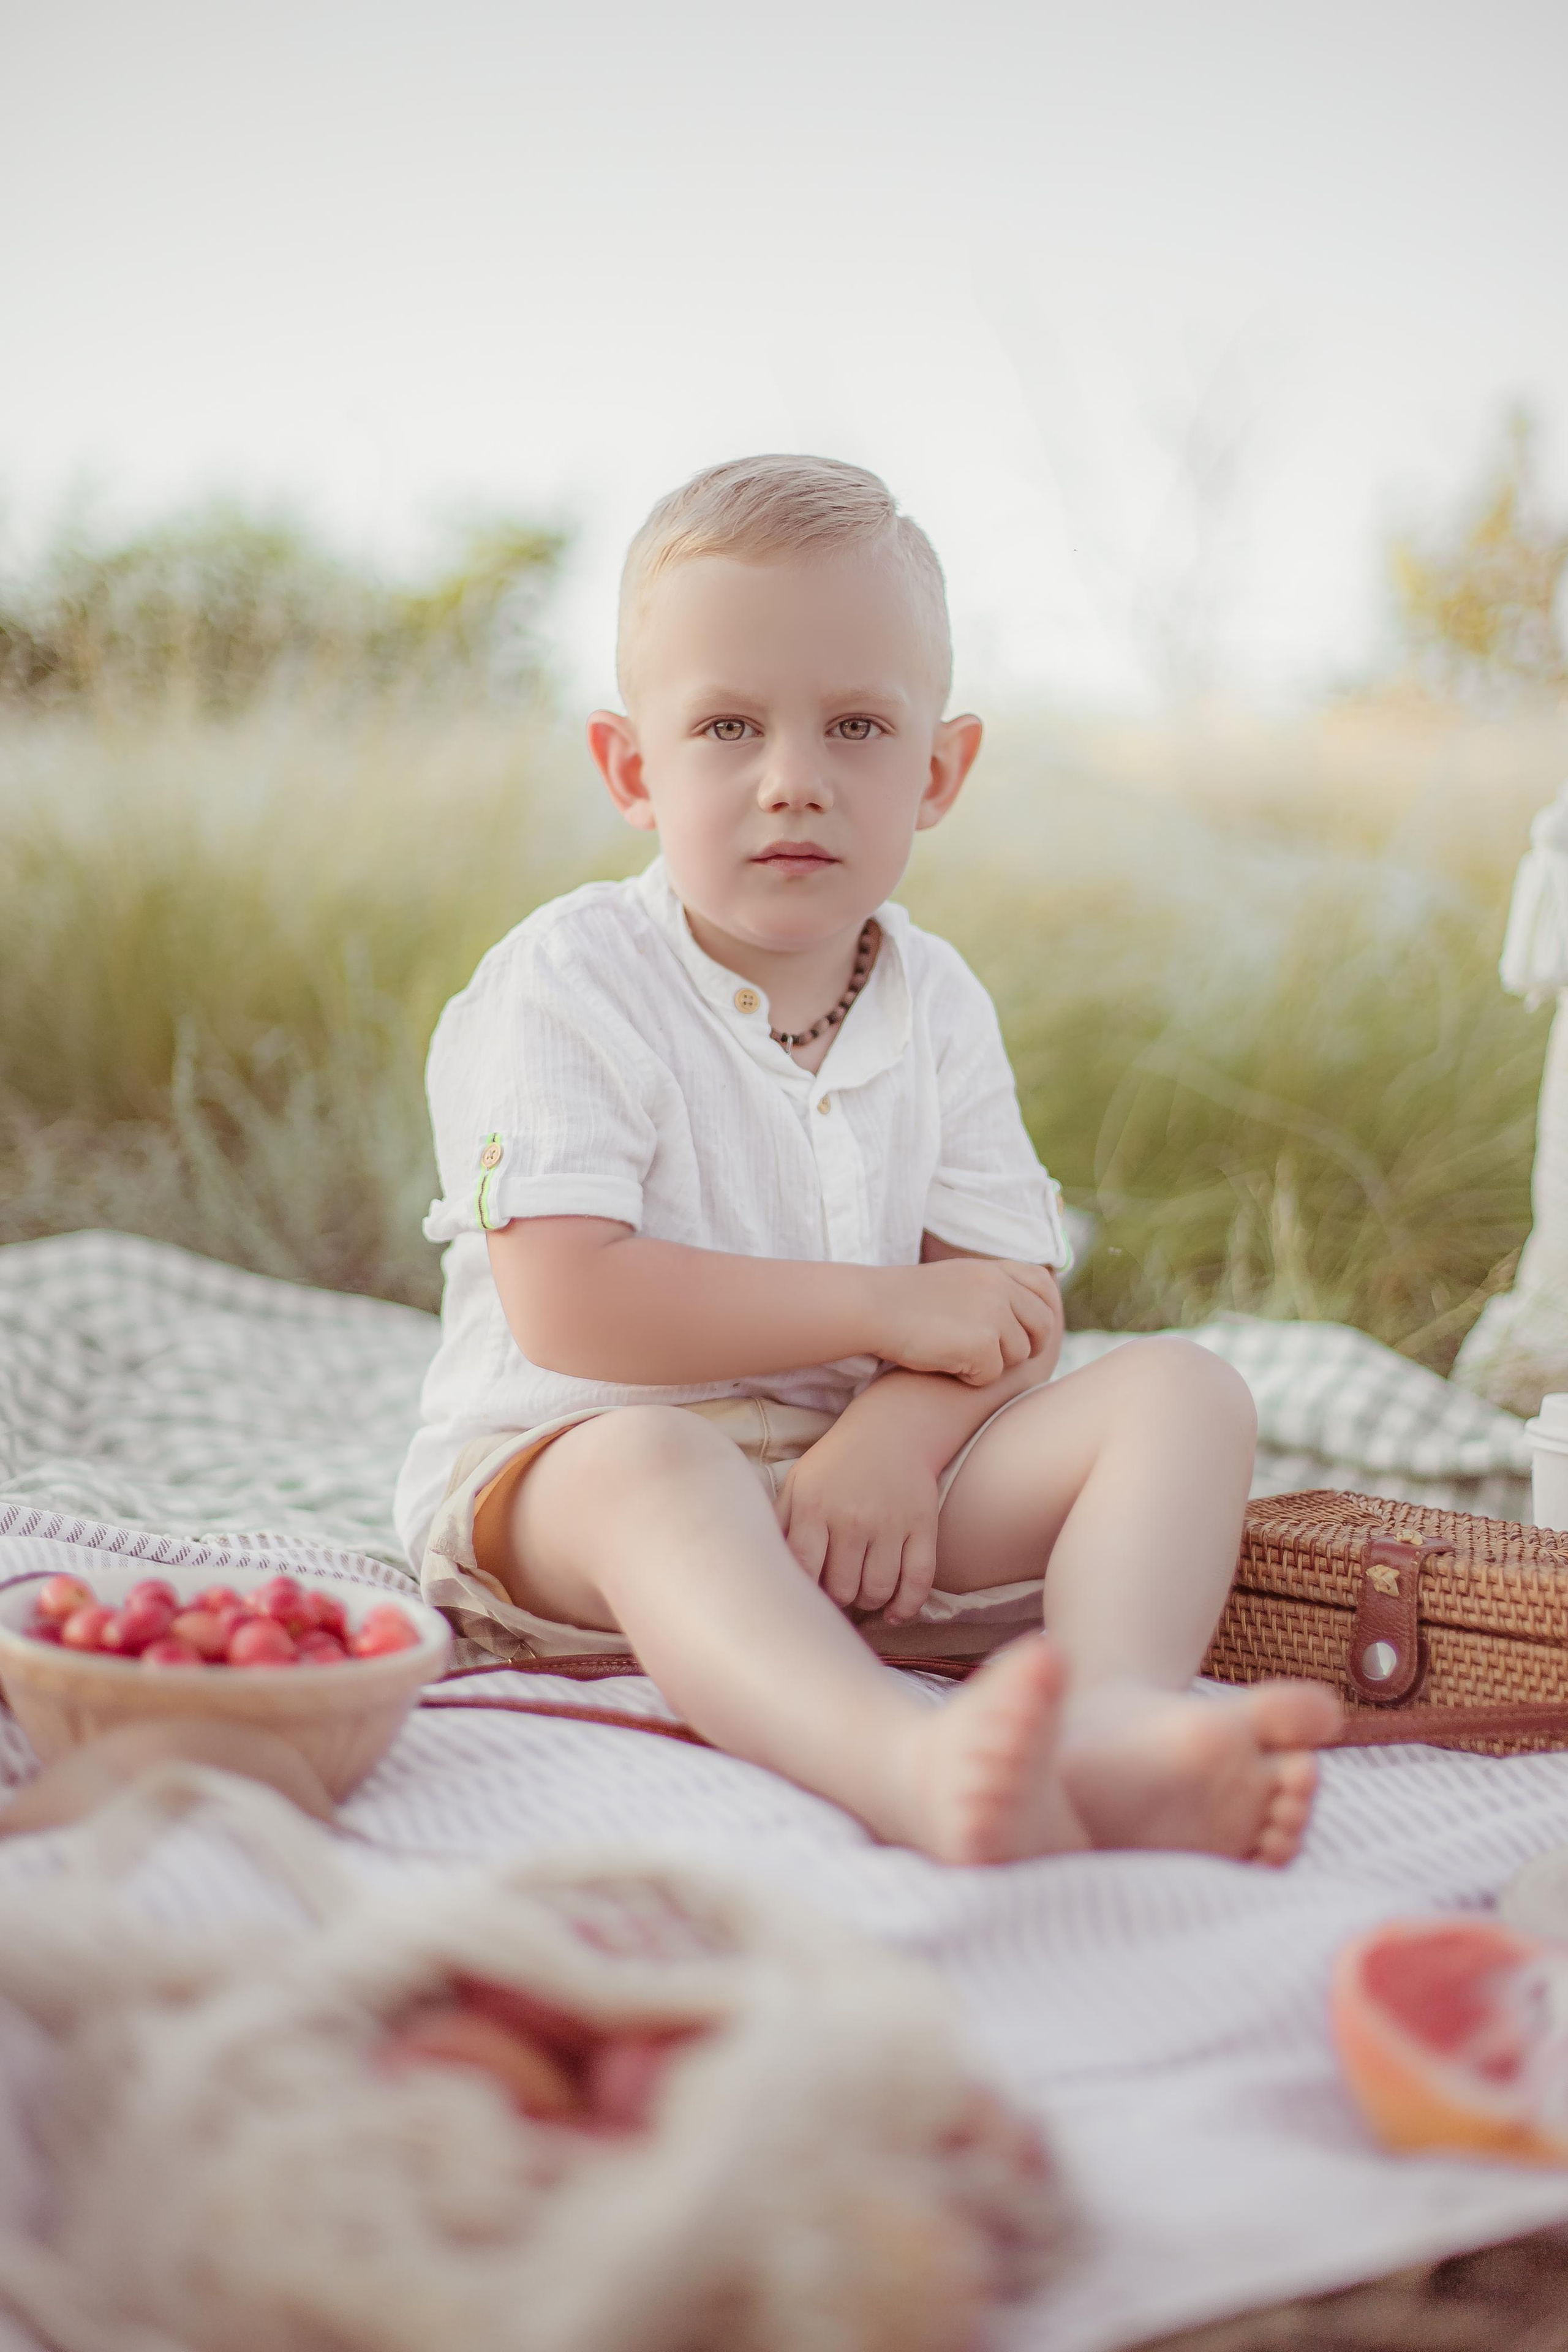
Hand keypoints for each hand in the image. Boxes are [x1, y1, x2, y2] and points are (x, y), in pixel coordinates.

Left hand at [776, 1416, 941, 1626]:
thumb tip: (758, 1563)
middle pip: (842, 1588)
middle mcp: (852, 1517)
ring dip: (867, 1602)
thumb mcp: (798, 1483)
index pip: (803, 1569)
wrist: (892, 1430)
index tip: (804, 1598)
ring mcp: (890, 1523)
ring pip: (878, 1590)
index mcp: (814, 1506)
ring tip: (860, 1594)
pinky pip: (918, 1580)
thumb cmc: (836, 1464)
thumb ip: (778, 1523)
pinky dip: (906, 1606)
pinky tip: (893, 1612)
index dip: (803, 1593)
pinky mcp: (923, 1526)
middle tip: (836, 1592)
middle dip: (837, 1599)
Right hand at [873, 1260, 1061, 1386]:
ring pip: (1019, 1355)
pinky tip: (945, 1365)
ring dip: (992, 1364)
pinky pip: (993, 1375)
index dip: (1042, 1312)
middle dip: (1025, 1346)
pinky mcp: (982, 1344)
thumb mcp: (957, 1280)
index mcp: (994, 1270)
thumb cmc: (905, 1300)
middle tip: (993, 1356)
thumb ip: (992, 1289)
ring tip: (956, 1355)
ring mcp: (994, 1314)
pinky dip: (970, 1378)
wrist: (872, 1308)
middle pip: (1042, 1326)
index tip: (1026, 1331)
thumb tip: (1028, 1311)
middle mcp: (1001, 1288)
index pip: (1044, 1287)